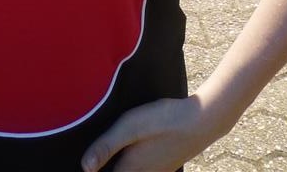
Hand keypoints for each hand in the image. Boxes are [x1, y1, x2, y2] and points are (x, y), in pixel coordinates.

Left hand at [81, 96, 221, 171]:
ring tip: (116, 151)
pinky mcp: (167, 163)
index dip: (96, 169)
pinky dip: (136, 164)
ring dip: (123, 164)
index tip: (91, 165)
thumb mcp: (130, 126)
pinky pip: (146, 169)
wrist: (202, 120)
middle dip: (108, 166)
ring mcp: (157, 171)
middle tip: (100, 156)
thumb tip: (85, 168)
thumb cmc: (164, 120)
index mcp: (130, 169)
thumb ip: (106, 146)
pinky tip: (137, 149)